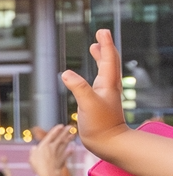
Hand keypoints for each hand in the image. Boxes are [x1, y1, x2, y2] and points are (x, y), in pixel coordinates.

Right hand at [28, 124, 72, 175]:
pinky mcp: (62, 160)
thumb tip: (34, 148)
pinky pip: (67, 154)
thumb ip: (33, 152)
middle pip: (60, 138)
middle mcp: (53, 148)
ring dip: (69, 139)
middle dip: (65, 132)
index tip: (61, 125)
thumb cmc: (39, 166)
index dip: (56, 130)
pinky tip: (73, 148)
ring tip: (73, 134)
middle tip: (71, 126)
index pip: (51, 135)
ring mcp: (59, 153)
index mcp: (44, 145)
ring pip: (65, 144)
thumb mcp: (32, 157)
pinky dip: (70, 151)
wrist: (49, 174)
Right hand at [62, 28, 130, 156]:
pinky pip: (98, 81)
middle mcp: (109, 87)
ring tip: (94, 48)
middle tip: (100, 35)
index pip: (108, 59)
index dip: (105, 44)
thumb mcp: (87, 105)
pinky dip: (94, 72)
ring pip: (105, 71)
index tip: (102, 31)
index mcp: (108, 84)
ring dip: (101, 58)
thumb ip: (78, 88)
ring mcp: (105, 95)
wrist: (109, 144)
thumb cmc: (101, 126)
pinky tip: (87, 75)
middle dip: (104, 47)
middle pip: (109, 62)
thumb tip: (66, 73)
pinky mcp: (100, 103)